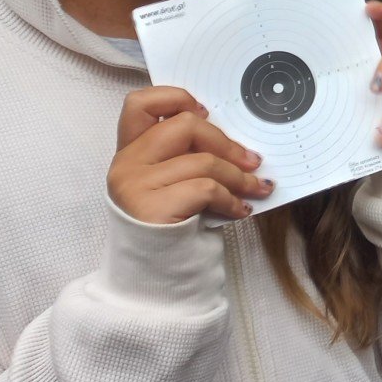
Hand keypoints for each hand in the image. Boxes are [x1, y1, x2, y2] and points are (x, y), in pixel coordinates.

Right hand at [108, 86, 272, 224]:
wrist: (157, 282)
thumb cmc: (174, 231)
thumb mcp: (175, 186)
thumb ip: (186, 157)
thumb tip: (235, 140)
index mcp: (129, 153)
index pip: (140, 103)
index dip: (176, 99)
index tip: (207, 114)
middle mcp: (125, 165)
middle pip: (183, 125)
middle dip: (226, 142)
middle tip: (253, 161)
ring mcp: (134, 186)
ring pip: (203, 160)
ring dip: (239, 176)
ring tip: (256, 189)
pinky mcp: (151, 209)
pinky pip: (206, 188)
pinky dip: (232, 198)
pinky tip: (240, 210)